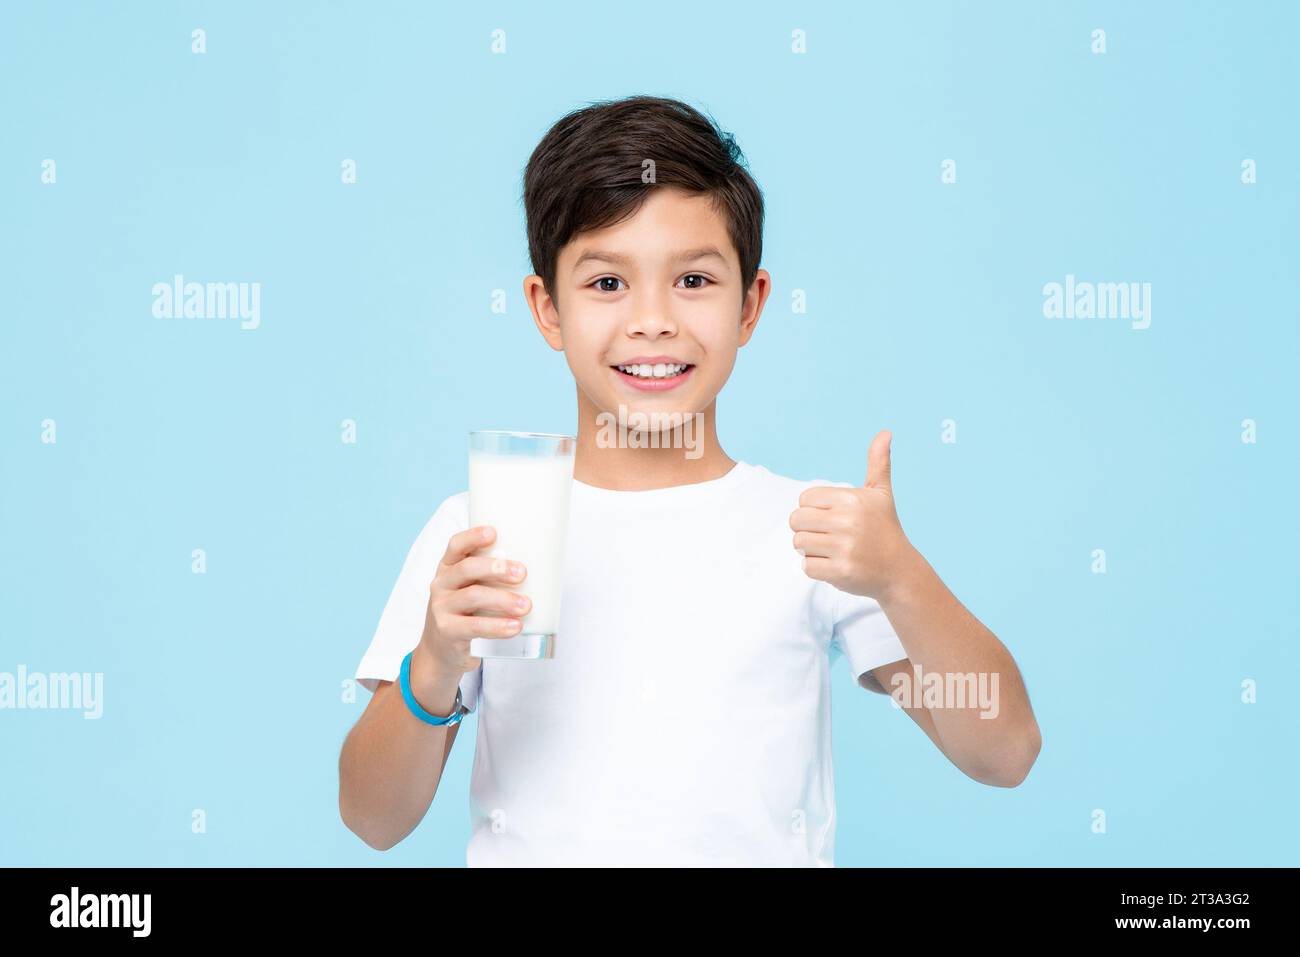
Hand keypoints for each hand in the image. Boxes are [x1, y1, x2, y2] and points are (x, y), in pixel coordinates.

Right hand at [418, 525, 530, 680]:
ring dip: (503, 599)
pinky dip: (497, 626)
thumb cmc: (466, 611)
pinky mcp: (448, 631)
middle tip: (522, 573)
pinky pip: (473, 627)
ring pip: (473, 597)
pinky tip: (515, 627)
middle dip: (496, 568)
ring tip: (526, 605)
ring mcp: (442, 608)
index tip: (494, 533)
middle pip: (467, 569)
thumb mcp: (471, 588)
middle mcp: (442, 584)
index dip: (472, 537)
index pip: (456, 545)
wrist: (442, 650)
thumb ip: (494, 576)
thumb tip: (542, 568)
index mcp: (449, 567)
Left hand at [789, 430, 915, 601]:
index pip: (804, 500)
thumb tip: (885, 432)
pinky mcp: (841, 571)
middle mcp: (847, 521)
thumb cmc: (885, 528)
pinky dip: (816, 568)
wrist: (899, 569)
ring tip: (832, 550)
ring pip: (799, 543)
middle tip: (827, 535)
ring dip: (810, 549)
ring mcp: (844, 548)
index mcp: (851, 499)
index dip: (812, 510)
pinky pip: (806, 566)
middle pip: (796, 521)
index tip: (831, 517)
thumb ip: (878, 462)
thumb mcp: (881, 493)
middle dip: (806, 529)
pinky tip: (835, 564)